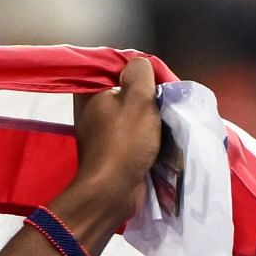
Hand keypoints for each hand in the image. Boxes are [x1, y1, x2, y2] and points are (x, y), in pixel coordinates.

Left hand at [65, 56, 162, 228]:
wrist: (113, 191)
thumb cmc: (125, 142)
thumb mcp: (138, 98)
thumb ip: (139, 74)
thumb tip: (137, 64)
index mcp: (90, 95)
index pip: (115, 71)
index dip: (139, 72)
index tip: (157, 79)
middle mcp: (91, 112)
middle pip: (125, 93)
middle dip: (147, 95)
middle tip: (165, 98)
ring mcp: (100, 134)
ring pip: (131, 114)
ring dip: (150, 116)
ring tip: (166, 116)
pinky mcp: (111, 152)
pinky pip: (132, 134)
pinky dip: (146, 134)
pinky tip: (160, 134)